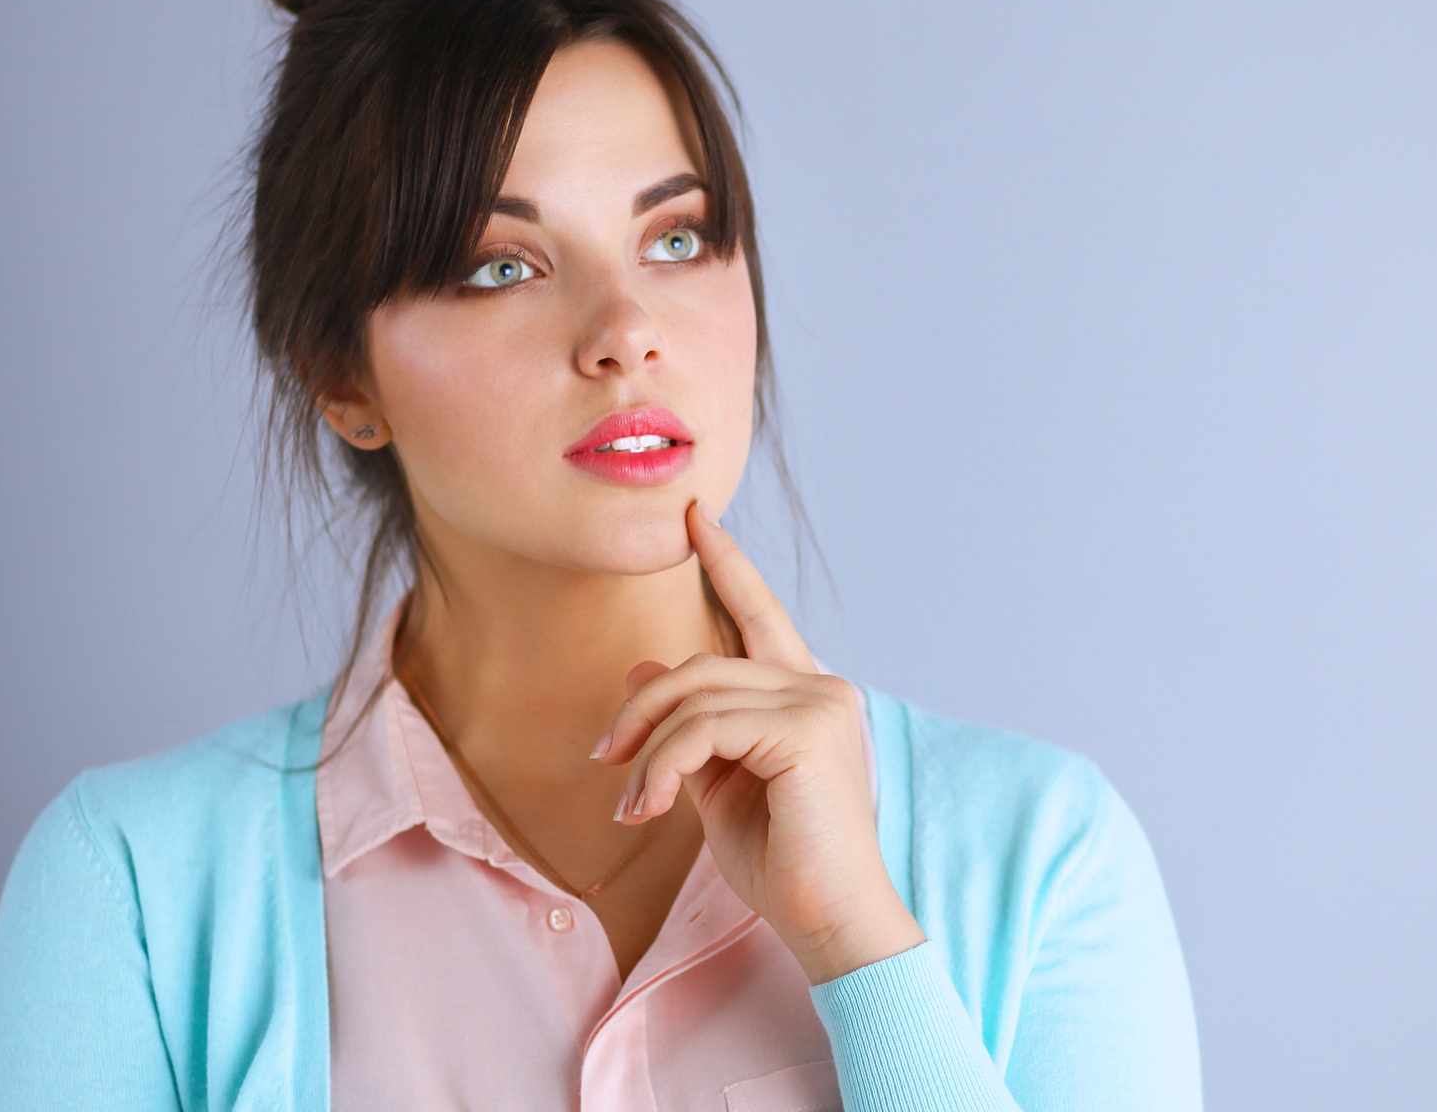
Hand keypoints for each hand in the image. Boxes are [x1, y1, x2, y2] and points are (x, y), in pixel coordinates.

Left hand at [592, 501, 925, 983]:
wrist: (829, 921)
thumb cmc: (782, 862)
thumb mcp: (718, 784)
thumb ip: (690, 726)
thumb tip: (643, 667)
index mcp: (806, 694)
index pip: (758, 613)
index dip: (726, 562)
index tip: (693, 516)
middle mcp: (820, 687)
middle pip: (704, 664)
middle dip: (643, 708)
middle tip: (607, 758)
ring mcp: (819, 704)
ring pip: (697, 695)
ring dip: (647, 750)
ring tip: (631, 802)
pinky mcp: (805, 732)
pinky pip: (706, 728)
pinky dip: (665, 764)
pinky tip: (650, 805)